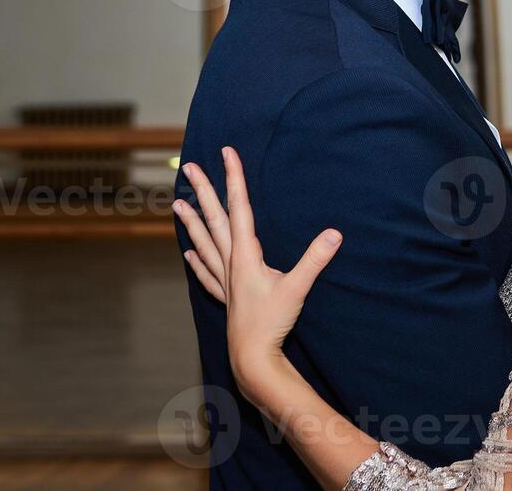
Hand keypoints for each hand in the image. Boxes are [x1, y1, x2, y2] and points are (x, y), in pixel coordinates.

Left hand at [175, 147, 342, 408]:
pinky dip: (197, 260)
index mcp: (246, 255)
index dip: (234, 177)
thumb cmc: (272, 323)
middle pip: (215, 219)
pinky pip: (207, 272)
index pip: (240, 207)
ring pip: (205, 242)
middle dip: (204, 191)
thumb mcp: (298, 288)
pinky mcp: (227, 297)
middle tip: (189, 167)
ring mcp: (226, 280)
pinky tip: (187, 253)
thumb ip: (315, 260)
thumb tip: (334, 234)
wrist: (253, 359)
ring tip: (177, 204)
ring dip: (192, 221)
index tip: (227, 153)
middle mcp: (231, 263)